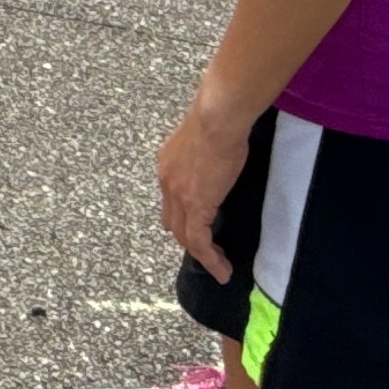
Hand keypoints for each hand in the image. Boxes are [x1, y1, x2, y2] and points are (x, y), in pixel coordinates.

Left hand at [156, 93, 252, 282]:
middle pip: (173, 221)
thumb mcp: (205, 139)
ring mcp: (177, 195)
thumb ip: (204, 153)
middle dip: (189, 238)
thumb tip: (217, 155)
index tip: (200, 226)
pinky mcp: (195, 207)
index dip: (182, 216)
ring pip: (184, 235)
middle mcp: (166, 182)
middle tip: (210, 251)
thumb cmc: (218, 119)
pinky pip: (199, 242)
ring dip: (202, 254)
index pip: (170, 199)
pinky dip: (210, 259)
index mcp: (167, 164)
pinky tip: (222, 270)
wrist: (217, 119)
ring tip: (219, 267)